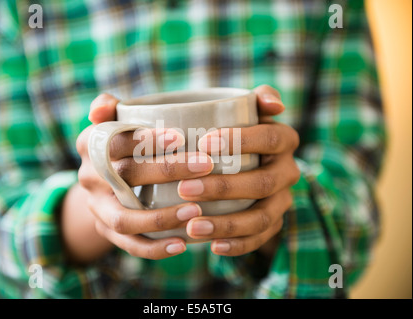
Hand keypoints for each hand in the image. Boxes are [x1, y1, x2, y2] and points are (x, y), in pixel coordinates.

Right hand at [72, 94, 214, 259]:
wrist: (103, 182)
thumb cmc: (122, 144)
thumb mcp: (113, 122)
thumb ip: (110, 107)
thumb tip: (102, 105)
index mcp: (91, 144)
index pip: (117, 139)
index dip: (147, 139)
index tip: (181, 136)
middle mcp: (89, 176)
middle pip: (126, 175)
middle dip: (168, 170)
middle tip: (206, 165)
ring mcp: (97, 207)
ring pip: (125, 218)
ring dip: (161, 217)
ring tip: (195, 211)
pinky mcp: (107, 231)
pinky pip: (130, 245)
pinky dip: (155, 248)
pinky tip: (182, 244)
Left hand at [179, 85, 300, 256]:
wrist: (246, 160)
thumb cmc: (236, 131)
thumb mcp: (247, 110)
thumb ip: (259, 98)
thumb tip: (275, 104)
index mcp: (285, 141)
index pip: (270, 138)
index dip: (240, 140)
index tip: (203, 143)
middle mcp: (288, 172)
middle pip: (263, 183)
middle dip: (224, 187)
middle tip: (185, 188)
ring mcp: (281, 201)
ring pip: (261, 217)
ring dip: (226, 224)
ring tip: (192, 227)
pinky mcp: (272, 224)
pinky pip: (259, 239)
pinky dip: (237, 245)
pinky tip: (212, 247)